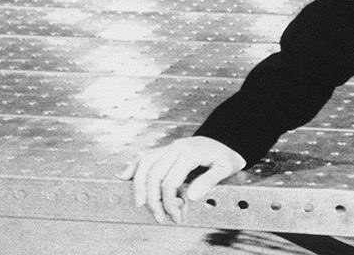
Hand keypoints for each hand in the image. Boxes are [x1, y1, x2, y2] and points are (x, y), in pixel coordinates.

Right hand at [120, 136, 245, 223]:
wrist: (228, 138)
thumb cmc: (227, 155)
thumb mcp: (226, 168)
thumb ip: (209, 181)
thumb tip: (190, 196)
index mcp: (190, 153)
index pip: (170, 182)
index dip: (169, 202)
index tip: (176, 216)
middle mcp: (177, 148)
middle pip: (154, 175)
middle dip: (153, 199)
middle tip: (160, 216)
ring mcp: (170, 147)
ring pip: (145, 164)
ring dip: (139, 185)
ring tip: (140, 204)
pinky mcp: (166, 149)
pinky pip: (146, 156)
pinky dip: (134, 166)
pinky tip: (125, 176)